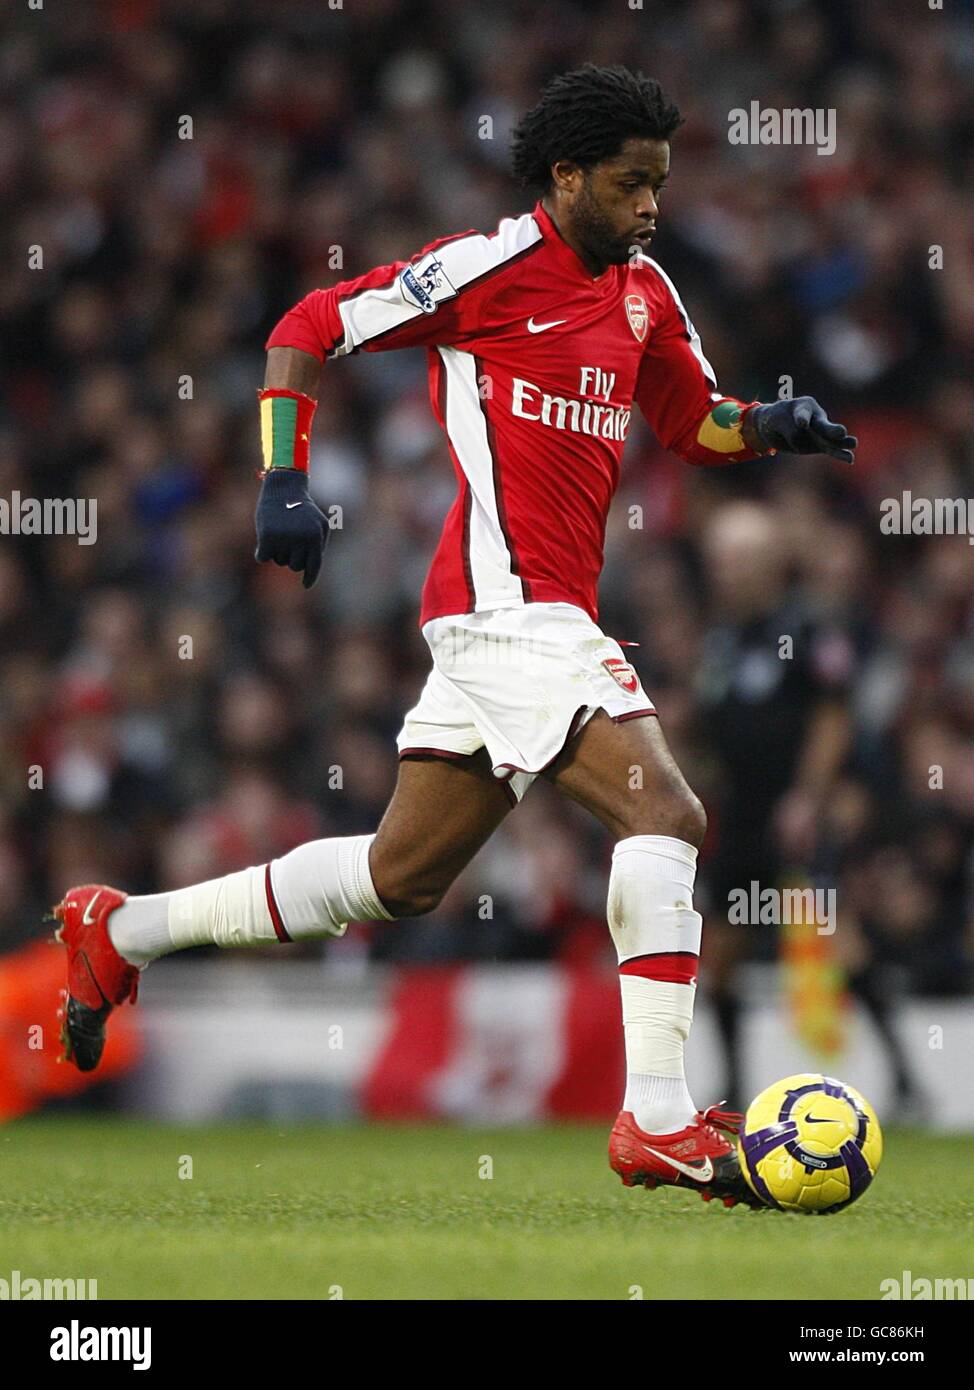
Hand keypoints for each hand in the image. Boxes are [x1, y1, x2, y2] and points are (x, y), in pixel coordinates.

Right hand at [254, 468, 327, 588]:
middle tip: (289, 540)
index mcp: (315, 537)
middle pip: (295, 566)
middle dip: (292, 557)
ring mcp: (284, 539)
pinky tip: (265, 539)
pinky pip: (263, 557)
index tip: (306, 585)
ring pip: (280, 562)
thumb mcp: (319, 524)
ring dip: (278, 552)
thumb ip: (318, 546)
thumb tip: (310, 570)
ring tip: (280, 532)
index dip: (310, 578)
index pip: (313, 566)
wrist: (282, 488)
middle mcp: (301, 540)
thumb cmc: (302, 508)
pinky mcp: (267, 537)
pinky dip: (262, 552)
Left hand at [744, 396, 856, 462]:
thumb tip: (801, 445)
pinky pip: (831, 450)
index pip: (801, 415)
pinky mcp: (821, 445)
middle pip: (823, 425)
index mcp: (804, 406)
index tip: (802, 425)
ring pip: (831, 439)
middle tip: (841, 432)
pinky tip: (850, 459)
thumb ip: (789, 430)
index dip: (802, 419)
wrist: (776, 424)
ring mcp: (820, 432)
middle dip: (831, 430)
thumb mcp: (775, 421)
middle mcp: (815, 417)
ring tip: (853, 443)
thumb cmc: (776, 418)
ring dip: (842, 442)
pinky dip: (840, 454)